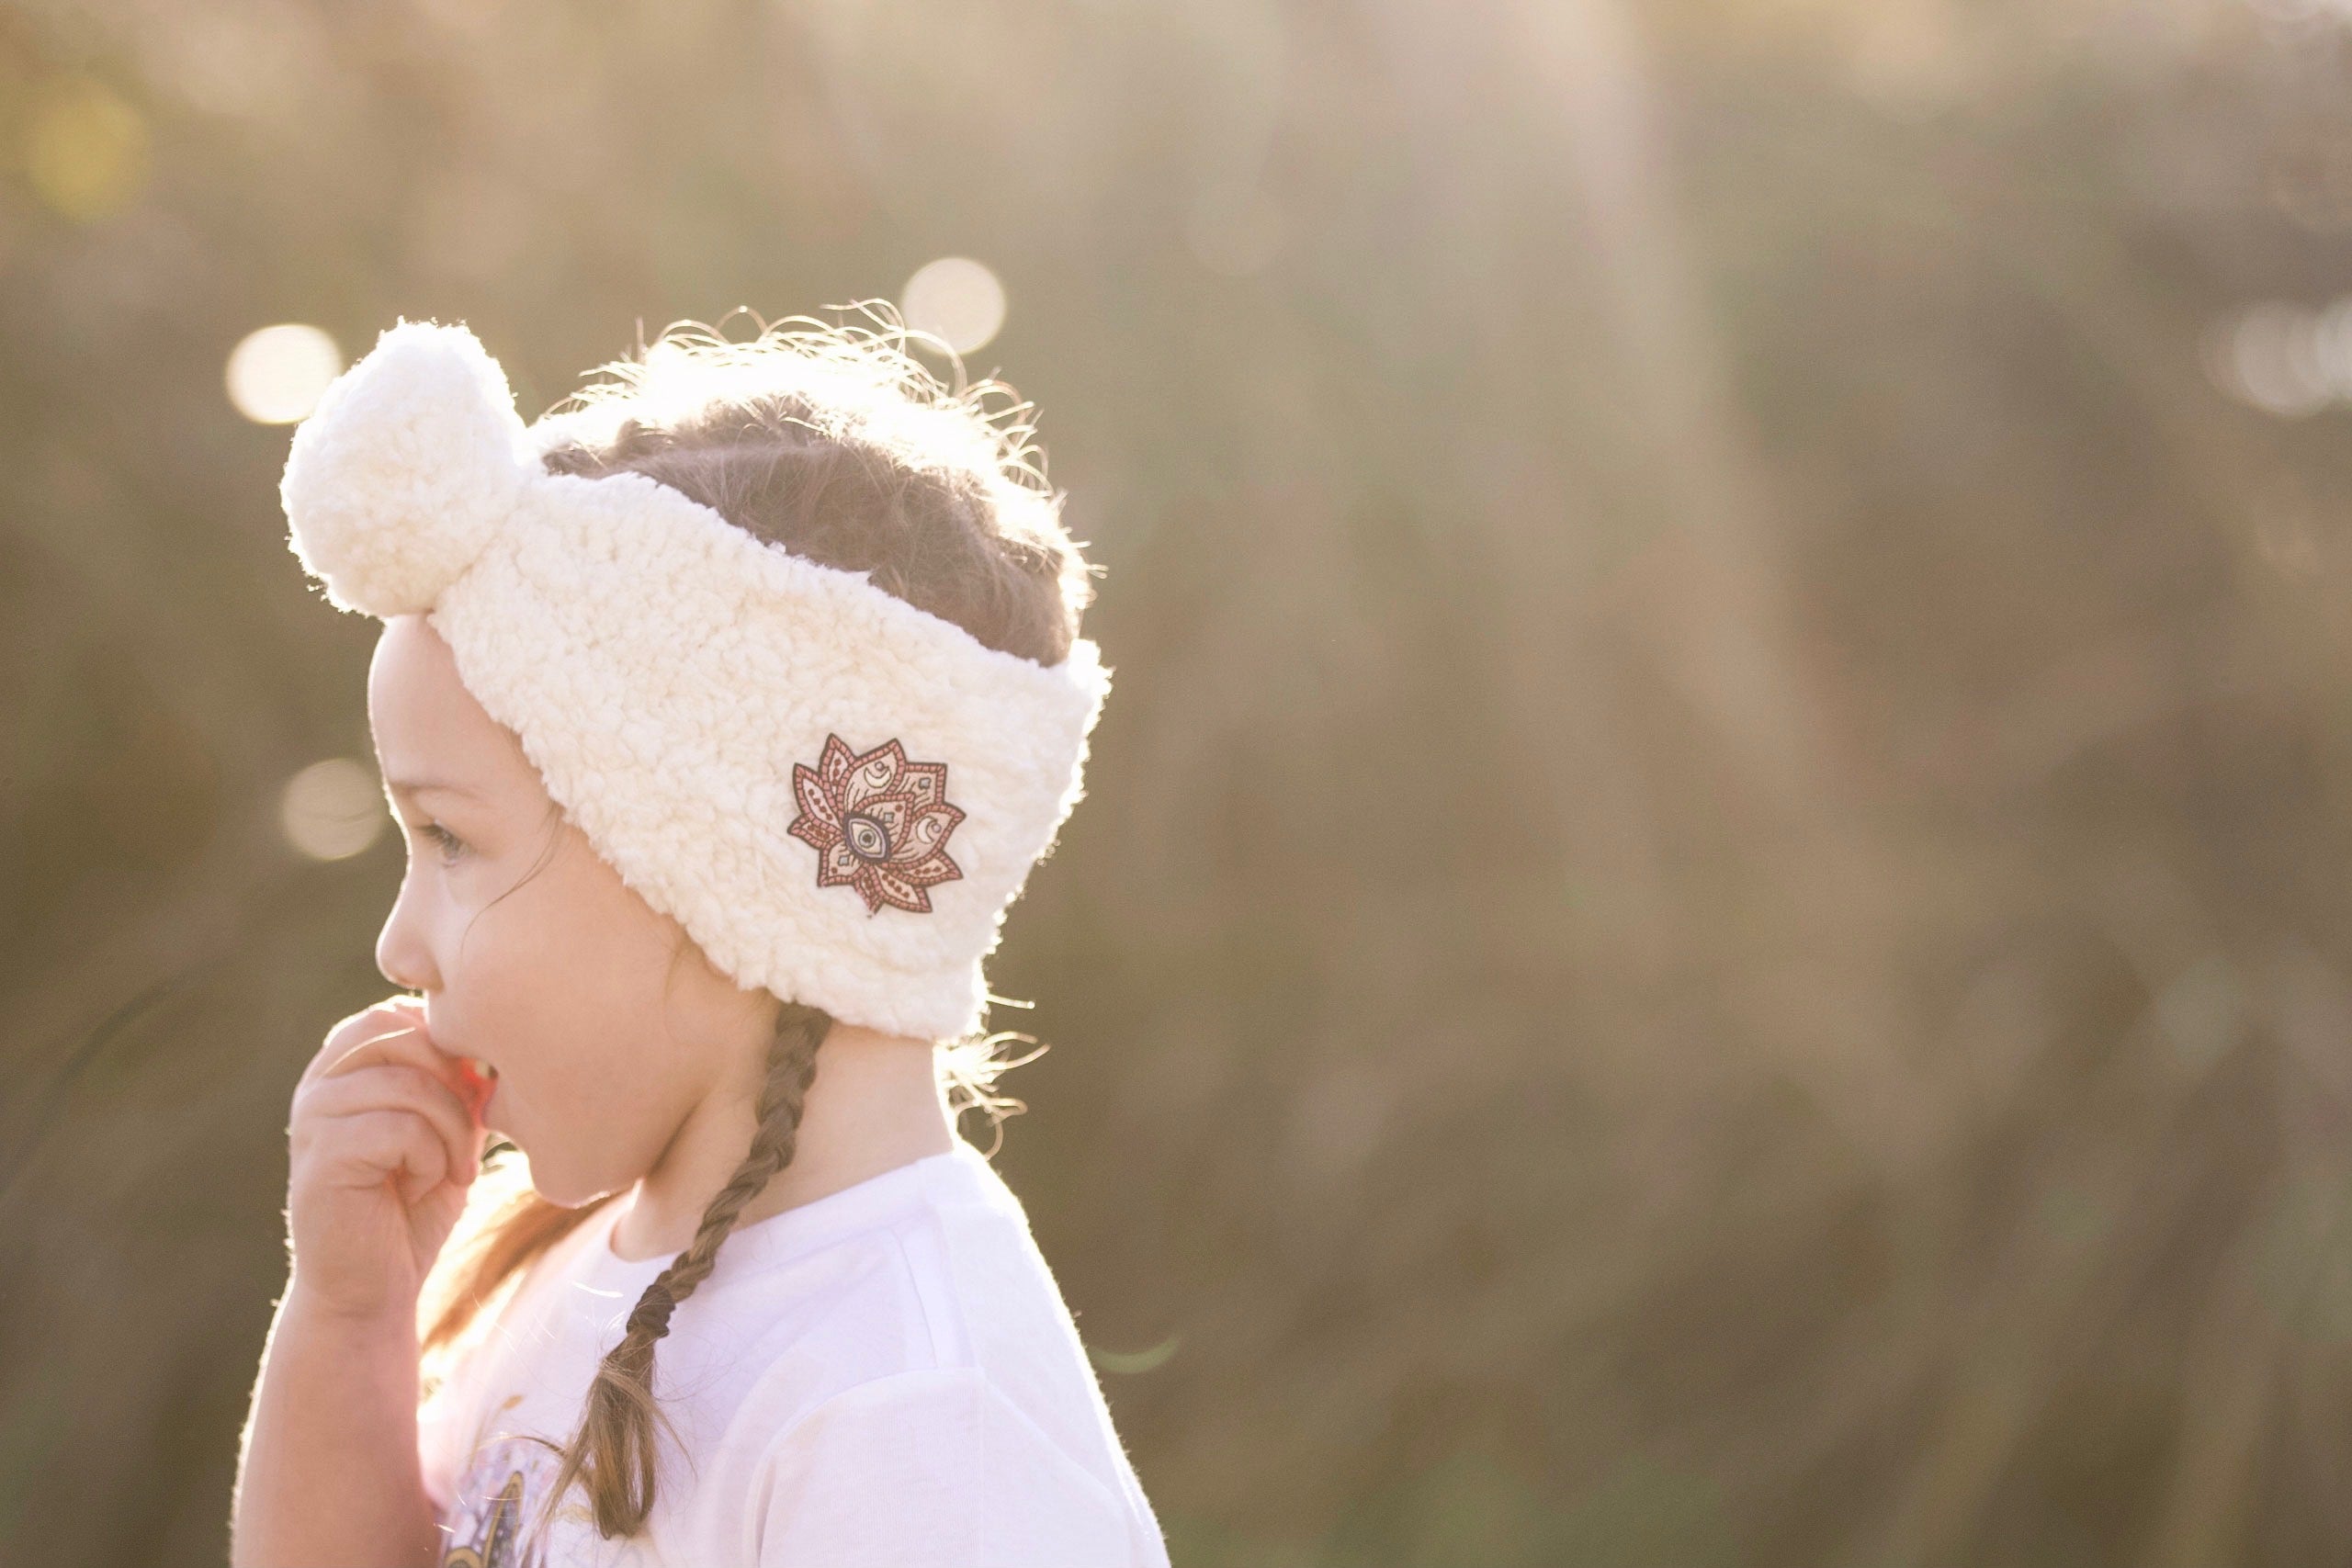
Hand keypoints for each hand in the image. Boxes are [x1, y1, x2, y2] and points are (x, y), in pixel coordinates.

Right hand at [283, 996, 492, 1326]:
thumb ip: (457, 1077)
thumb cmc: (414, 1205)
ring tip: (447, 1169)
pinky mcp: (321, 1159)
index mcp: (344, 1066)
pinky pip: (398, 1129)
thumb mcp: (448, 1126)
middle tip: (468, 1134)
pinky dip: (430, 1159)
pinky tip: (420, 1187)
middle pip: (401, 1034)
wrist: (373, 1288)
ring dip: (448, 1129)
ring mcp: (312, 1119)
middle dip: (453, 1082)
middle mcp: (319, 1084)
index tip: (471, 1099)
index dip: (449, 1046)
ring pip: (408, 1083)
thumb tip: (487, 1036)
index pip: (397, 1012)